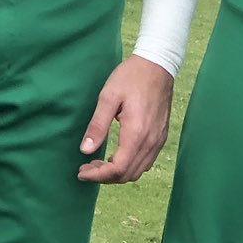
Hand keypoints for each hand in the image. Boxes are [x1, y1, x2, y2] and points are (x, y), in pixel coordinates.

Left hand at [77, 54, 174, 182]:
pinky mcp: (161, 137)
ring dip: (117, 174)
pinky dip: (130, 166)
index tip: (81, 172)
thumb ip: (97, 125)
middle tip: (86, 167)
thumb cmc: (131, 77)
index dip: (97, 176)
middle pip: (127, 175)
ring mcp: (158, 140)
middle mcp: (150, 141)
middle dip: (105, 177)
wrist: (157, 65)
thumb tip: (85, 150)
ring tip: (98, 164)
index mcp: (136, 133)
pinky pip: (146, 162)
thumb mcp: (108, 96)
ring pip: (138, 171)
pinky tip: (117, 156)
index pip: (117, 169)